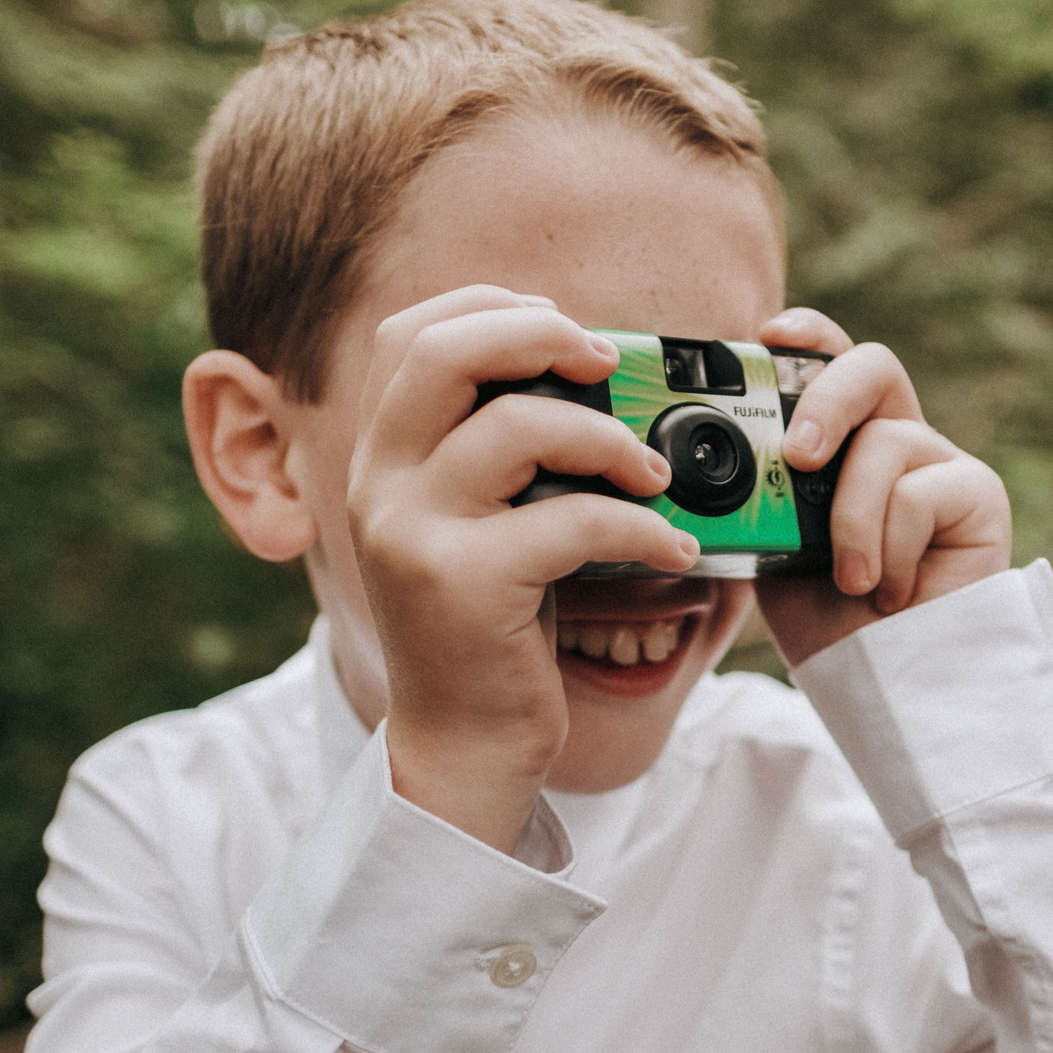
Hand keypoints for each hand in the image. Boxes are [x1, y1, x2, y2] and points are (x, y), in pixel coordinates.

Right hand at [347, 287, 698, 848]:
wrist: (464, 745)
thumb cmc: (495, 627)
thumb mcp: (479, 524)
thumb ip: (501, 450)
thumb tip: (593, 368)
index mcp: (379, 459)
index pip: (410, 335)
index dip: (491, 308)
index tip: (565, 330)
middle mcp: (379, 485)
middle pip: (444, 353)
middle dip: (543, 338)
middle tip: (611, 365)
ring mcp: (413, 534)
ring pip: (516, 428)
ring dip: (610, 439)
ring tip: (657, 475)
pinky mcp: (464, 587)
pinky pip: (572, 520)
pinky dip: (642, 526)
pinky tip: (674, 549)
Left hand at [752, 308, 1011, 665]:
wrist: (879, 682)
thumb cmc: (824, 618)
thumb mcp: (767, 544)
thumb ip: (754, 490)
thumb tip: (696, 459)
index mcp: (843, 441)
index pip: (830, 361)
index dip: (808, 336)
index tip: (768, 337)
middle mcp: (895, 441)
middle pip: (872, 366)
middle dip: (828, 398)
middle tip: (796, 454)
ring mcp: (940, 466)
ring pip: (886, 442)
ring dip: (852, 518)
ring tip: (850, 579)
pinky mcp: (979, 497)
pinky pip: (919, 493)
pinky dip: (889, 547)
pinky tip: (894, 591)